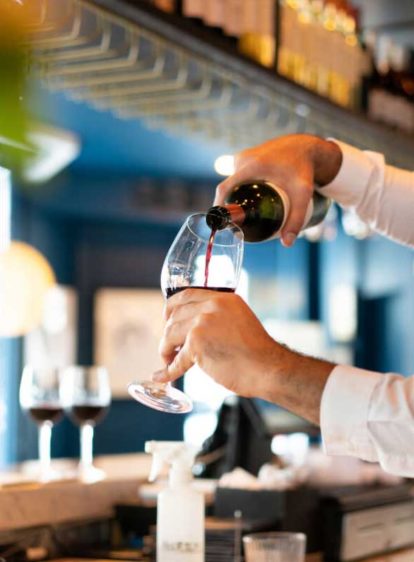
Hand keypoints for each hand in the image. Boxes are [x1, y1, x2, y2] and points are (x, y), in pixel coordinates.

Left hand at [155, 289, 282, 398]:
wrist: (268, 368)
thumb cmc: (257, 352)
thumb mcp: (239, 319)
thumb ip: (218, 316)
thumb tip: (194, 325)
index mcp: (222, 298)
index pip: (186, 295)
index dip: (172, 308)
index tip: (167, 319)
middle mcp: (211, 306)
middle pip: (174, 315)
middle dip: (168, 332)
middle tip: (169, 346)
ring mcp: (202, 324)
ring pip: (170, 334)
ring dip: (166, 350)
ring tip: (168, 361)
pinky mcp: (197, 344)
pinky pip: (176, 360)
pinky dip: (167, 371)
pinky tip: (161, 376)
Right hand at [214, 134, 341, 246]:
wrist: (304, 147)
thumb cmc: (303, 169)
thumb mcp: (302, 194)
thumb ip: (296, 219)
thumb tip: (286, 243)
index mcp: (252, 166)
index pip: (225, 188)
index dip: (218, 206)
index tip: (219, 222)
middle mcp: (244, 159)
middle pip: (228, 188)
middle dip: (231, 206)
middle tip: (240, 223)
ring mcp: (243, 157)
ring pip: (232, 183)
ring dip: (235, 197)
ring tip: (245, 213)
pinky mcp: (244, 158)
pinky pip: (235, 177)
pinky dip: (238, 188)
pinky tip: (246, 200)